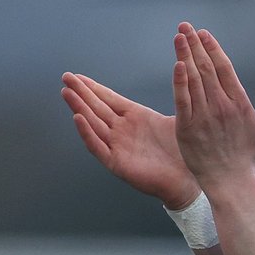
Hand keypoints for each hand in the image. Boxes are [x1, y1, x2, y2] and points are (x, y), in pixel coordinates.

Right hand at [61, 72, 200, 209]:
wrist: (188, 180)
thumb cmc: (182, 153)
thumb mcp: (172, 120)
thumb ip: (172, 98)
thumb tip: (180, 75)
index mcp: (134, 118)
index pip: (108, 99)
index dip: (93, 87)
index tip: (78, 76)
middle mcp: (122, 131)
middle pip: (97, 108)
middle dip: (81, 93)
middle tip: (66, 78)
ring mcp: (118, 147)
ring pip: (94, 124)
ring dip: (80, 109)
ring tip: (67, 93)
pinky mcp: (118, 164)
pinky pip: (98, 148)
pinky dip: (88, 134)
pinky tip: (78, 119)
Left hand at [172, 22, 254, 193]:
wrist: (231, 181)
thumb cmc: (248, 156)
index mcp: (239, 104)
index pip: (224, 68)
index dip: (212, 48)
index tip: (203, 34)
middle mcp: (221, 106)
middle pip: (206, 68)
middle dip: (195, 44)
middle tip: (185, 26)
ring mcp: (204, 117)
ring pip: (193, 79)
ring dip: (184, 54)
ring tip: (179, 36)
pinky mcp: (188, 128)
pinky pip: (182, 99)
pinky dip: (179, 81)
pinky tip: (177, 64)